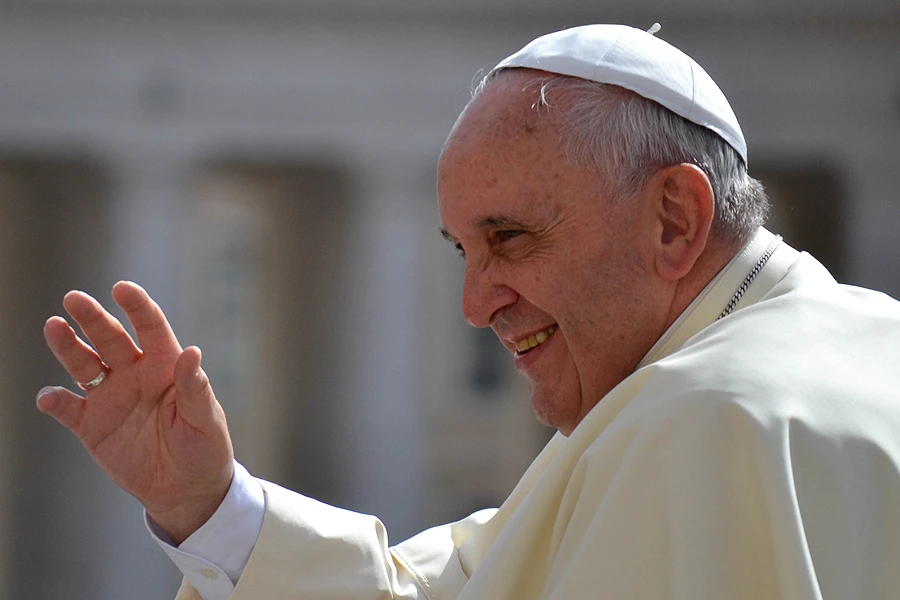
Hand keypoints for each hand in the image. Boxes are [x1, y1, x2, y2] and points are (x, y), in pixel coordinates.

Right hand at [37, 281, 233, 544]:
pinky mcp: (92, 426)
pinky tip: (49, 397)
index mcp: (166, 365)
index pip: (151, 327)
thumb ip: (194, 387)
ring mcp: (111, 397)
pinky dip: (56, 401)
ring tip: (54, 327)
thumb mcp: (206, 419)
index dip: (137, 306)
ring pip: (84, 364)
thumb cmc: (204, 447)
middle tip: (74, 298)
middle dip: (93, 318)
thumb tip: (192, 351)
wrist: (186, 489)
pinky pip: (69, 408)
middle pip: (111, 339)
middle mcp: (135, 374)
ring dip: (68, 347)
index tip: (123, 288)